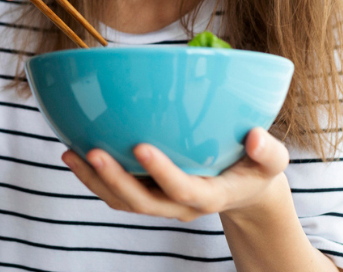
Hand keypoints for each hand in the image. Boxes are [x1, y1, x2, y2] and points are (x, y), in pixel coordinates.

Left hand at [61, 128, 289, 221]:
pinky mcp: (148, 195)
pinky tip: (74, 151)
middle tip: (92, 151)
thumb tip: (254, 136)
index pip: (183, 190)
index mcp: (210, 196)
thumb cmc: (256, 168)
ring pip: (123, 201)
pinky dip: (94, 177)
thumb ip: (269, 150)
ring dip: (95, 180)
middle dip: (116, 179)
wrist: (243, 190)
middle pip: (143, 202)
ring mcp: (161, 203)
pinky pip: (117, 193)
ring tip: (69, 152)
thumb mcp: (273, 161)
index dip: (162, 173)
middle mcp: (180, 205)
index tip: (141, 147)